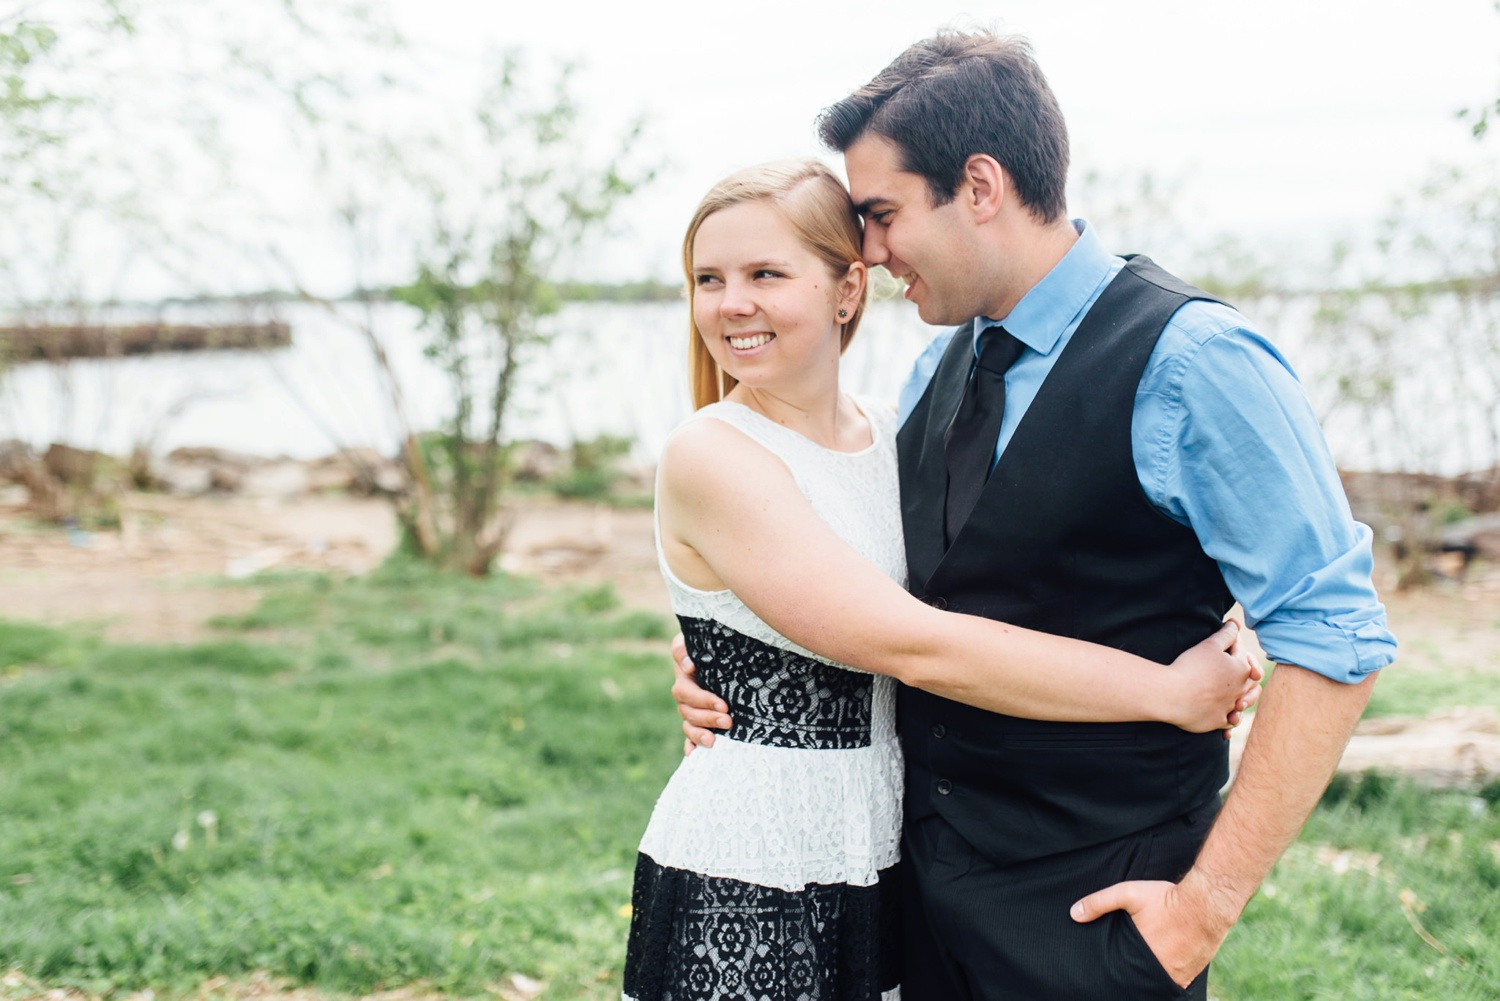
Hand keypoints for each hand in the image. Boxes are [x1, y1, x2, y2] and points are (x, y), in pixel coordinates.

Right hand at [669, 632, 731, 754]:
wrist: (721, 650)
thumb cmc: (712, 642)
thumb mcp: (695, 639)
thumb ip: (684, 649)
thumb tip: (688, 667)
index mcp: (684, 677)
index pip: (687, 692)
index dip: (703, 700)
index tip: (723, 704)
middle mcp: (685, 694)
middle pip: (688, 711)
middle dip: (708, 717)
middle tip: (728, 720)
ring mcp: (690, 709)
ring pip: (688, 725)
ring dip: (700, 734)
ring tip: (714, 741)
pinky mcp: (697, 720)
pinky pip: (689, 737)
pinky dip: (691, 746)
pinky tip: (694, 754)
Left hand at [1070, 873, 1234, 988]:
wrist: (1207, 903)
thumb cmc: (1167, 899)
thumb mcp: (1129, 894)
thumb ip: (1100, 903)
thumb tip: (1073, 914)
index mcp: (1143, 959)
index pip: (1123, 976)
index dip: (1117, 974)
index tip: (1110, 969)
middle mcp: (1162, 973)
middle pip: (1141, 981)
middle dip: (1133, 975)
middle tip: (1126, 965)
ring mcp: (1180, 977)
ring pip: (1159, 983)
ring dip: (1151, 975)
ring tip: (1144, 963)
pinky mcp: (1193, 974)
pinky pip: (1176, 981)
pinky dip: (1168, 974)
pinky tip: (1162, 962)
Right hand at [1167, 620, 1263, 733]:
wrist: (1173, 695)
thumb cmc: (1191, 667)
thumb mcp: (1210, 645)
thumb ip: (1226, 634)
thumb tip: (1235, 624)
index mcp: (1242, 669)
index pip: (1244, 655)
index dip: (1236, 646)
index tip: (1227, 641)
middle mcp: (1240, 690)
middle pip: (1252, 682)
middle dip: (1248, 674)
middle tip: (1238, 668)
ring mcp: (1229, 707)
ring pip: (1244, 703)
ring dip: (1244, 698)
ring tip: (1238, 696)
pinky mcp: (1217, 722)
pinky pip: (1229, 722)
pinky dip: (1230, 719)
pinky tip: (1227, 716)